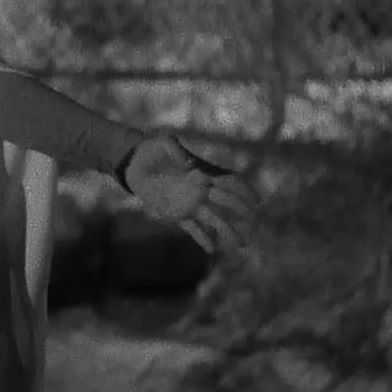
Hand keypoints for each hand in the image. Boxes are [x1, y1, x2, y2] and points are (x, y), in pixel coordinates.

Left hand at [121, 135, 259, 255]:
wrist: (134, 165)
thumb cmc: (151, 150)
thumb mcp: (162, 143)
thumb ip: (175, 150)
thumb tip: (189, 164)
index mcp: (202, 171)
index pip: (228, 180)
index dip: (243, 189)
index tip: (257, 199)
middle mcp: (200, 189)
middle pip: (225, 201)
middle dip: (240, 210)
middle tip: (254, 220)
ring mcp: (190, 203)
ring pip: (213, 219)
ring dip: (227, 230)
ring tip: (241, 244)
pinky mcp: (176, 213)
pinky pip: (192, 228)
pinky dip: (202, 238)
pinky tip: (212, 249)